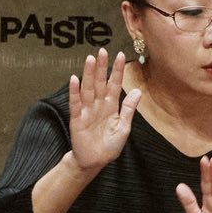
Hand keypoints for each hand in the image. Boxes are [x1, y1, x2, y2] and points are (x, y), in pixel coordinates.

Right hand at [67, 49, 138, 173]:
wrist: (94, 162)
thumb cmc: (109, 146)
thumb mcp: (123, 128)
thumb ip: (129, 110)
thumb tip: (136, 91)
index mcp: (111, 106)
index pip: (114, 84)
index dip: (117, 71)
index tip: (120, 55)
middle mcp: (98, 104)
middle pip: (100, 82)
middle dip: (102, 67)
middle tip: (103, 51)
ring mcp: (87, 110)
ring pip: (88, 88)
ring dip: (89, 74)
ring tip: (90, 59)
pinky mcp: (76, 118)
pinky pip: (76, 103)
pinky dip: (75, 91)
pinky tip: (75, 79)